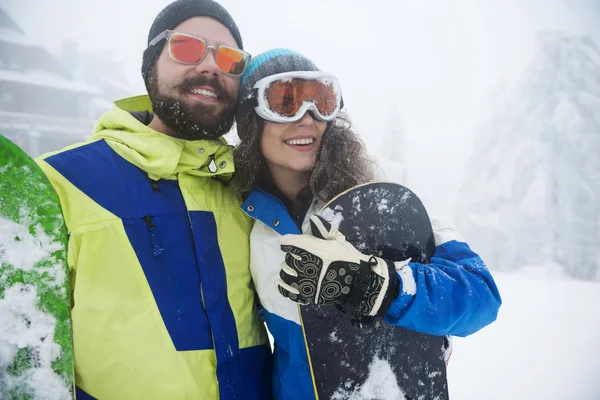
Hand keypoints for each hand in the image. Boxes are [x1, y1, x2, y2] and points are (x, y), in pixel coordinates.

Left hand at [276, 215, 397, 316]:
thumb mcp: (338, 239)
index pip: (290, 243)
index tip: (287, 242)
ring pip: (285, 273)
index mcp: (314, 249)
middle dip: (291, 257)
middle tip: (297, 258)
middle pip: (288, 259)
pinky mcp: (307, 295)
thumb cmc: (348, 258)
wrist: (358, 281)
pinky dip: (282, 286)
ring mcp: (306, 281)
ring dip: (286, 270)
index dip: (287, 242)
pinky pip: (287, 291)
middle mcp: (307, 264)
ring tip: (290, 270)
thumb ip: (324, 229)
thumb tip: (313, 218)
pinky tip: (281, 282)